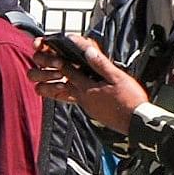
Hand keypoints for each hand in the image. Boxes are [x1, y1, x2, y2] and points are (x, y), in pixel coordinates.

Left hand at [29, 34, 147, 133]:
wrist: (136, 122)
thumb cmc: (130, 100)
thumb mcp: (117, 77)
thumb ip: (101, 64)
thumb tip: (88, 52)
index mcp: (88, 87)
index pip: (69, 71)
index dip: (58, 61)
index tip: (48, 54)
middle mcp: (83, 97)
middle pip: (60, 86)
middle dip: (47, 79)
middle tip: (37, 72)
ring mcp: (87, 105)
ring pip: (66, 96)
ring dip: (55, 90)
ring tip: (44, 87)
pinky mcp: (92, 111)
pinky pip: (76, 101)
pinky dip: (69, 96)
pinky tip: (71, 95)